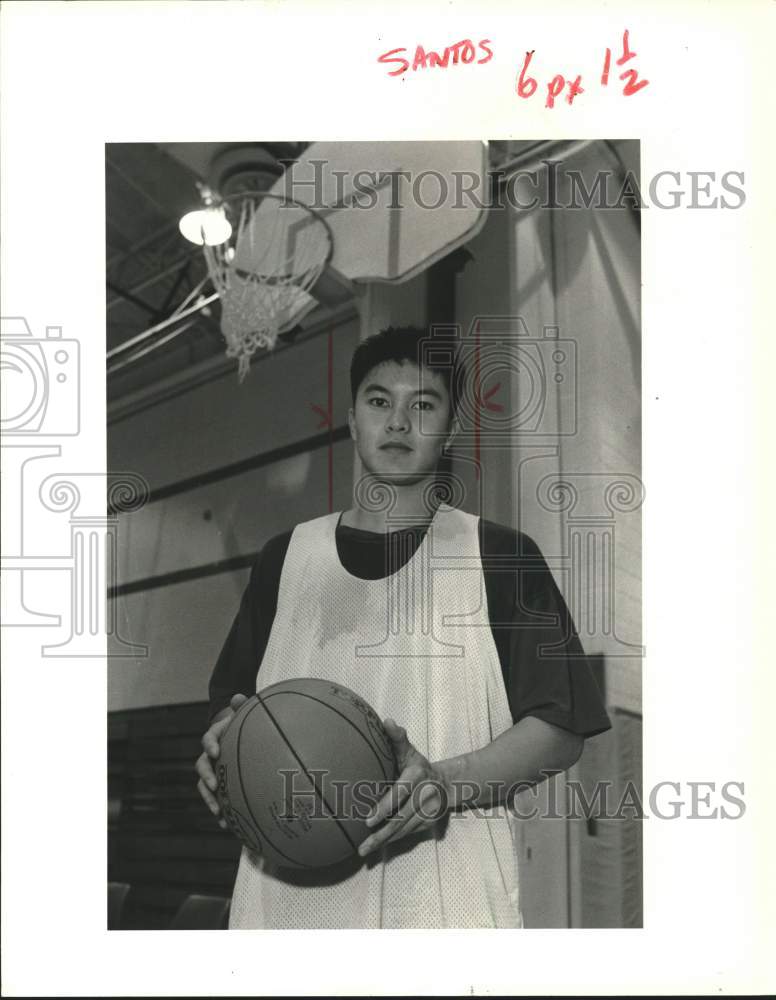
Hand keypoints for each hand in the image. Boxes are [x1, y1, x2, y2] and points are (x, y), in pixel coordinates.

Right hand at [195, 693, 247, 827]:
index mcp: (215, 737)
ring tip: (219, 814)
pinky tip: (230, 826)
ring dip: (210, 800)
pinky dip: (222, 811)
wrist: (239, 732)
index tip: (216, 752)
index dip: (210, 745)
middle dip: (206, 778)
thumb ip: (242, 706)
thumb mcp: (244, 712)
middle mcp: (210, 756)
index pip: (208, 740)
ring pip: (205, 787)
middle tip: (213, 787)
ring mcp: (214, 771)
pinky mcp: (220, 784)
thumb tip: (238, 696)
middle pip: (202, 767)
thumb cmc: (243, 721)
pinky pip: (218, 798)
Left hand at [358, 718, 451, 856]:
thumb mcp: (409, 750)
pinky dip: (392, 842)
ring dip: (384, 842)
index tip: (368, 820)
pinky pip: (407, 834)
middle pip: (400, 819)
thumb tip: (386, 721)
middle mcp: (425, 796)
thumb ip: (397, 737)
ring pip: (403, 831)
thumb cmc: (418, 765)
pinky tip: (376, 849)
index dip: (385, 807)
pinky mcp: (428, 824)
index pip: (399, 794)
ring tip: (364, 851)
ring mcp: (428, 813)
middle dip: (380, 833)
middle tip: (361, 845)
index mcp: (416, 776)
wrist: (446, 783)